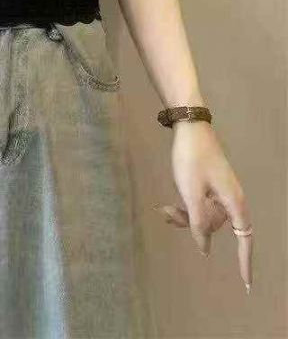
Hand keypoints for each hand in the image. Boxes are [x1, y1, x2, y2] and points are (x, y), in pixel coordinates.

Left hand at [153, 120, 252, 292]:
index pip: (245, 239)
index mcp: (234, 202)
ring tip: (164, 208)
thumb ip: (198, 223)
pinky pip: (200, 204)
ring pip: (204, 215)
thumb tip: (205, 248)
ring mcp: (221, 191)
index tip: (246, 284)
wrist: (189, 128)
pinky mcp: (210, 184)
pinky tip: (169, 203)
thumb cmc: (191, 159)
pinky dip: (186, 205)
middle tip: (167, 212)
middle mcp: (232, 199)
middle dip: (191, 225)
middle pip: (215, 226)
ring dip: (184, 215)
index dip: (245, 262)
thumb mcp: (191, 193)